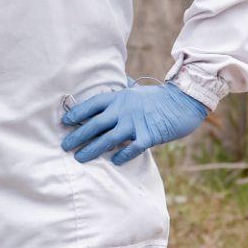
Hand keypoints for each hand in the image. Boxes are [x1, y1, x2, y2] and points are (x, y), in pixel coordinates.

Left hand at [60, 83, 210, 167]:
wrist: (183, 102)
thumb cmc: (158, 98)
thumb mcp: (137, 90)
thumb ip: (123, 91)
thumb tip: (114, 85)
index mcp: (119, 97)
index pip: (92, 105)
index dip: (77, 113)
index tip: (64, 121)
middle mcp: (123, 110)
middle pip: (95, 124)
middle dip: (78, 135)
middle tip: (64, 145)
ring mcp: (135, 123)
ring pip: (108, 139)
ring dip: (92, 149)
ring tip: (79, 158)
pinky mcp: (148, 136)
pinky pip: (131, 148)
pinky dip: (121, 156)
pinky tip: (113, 162)